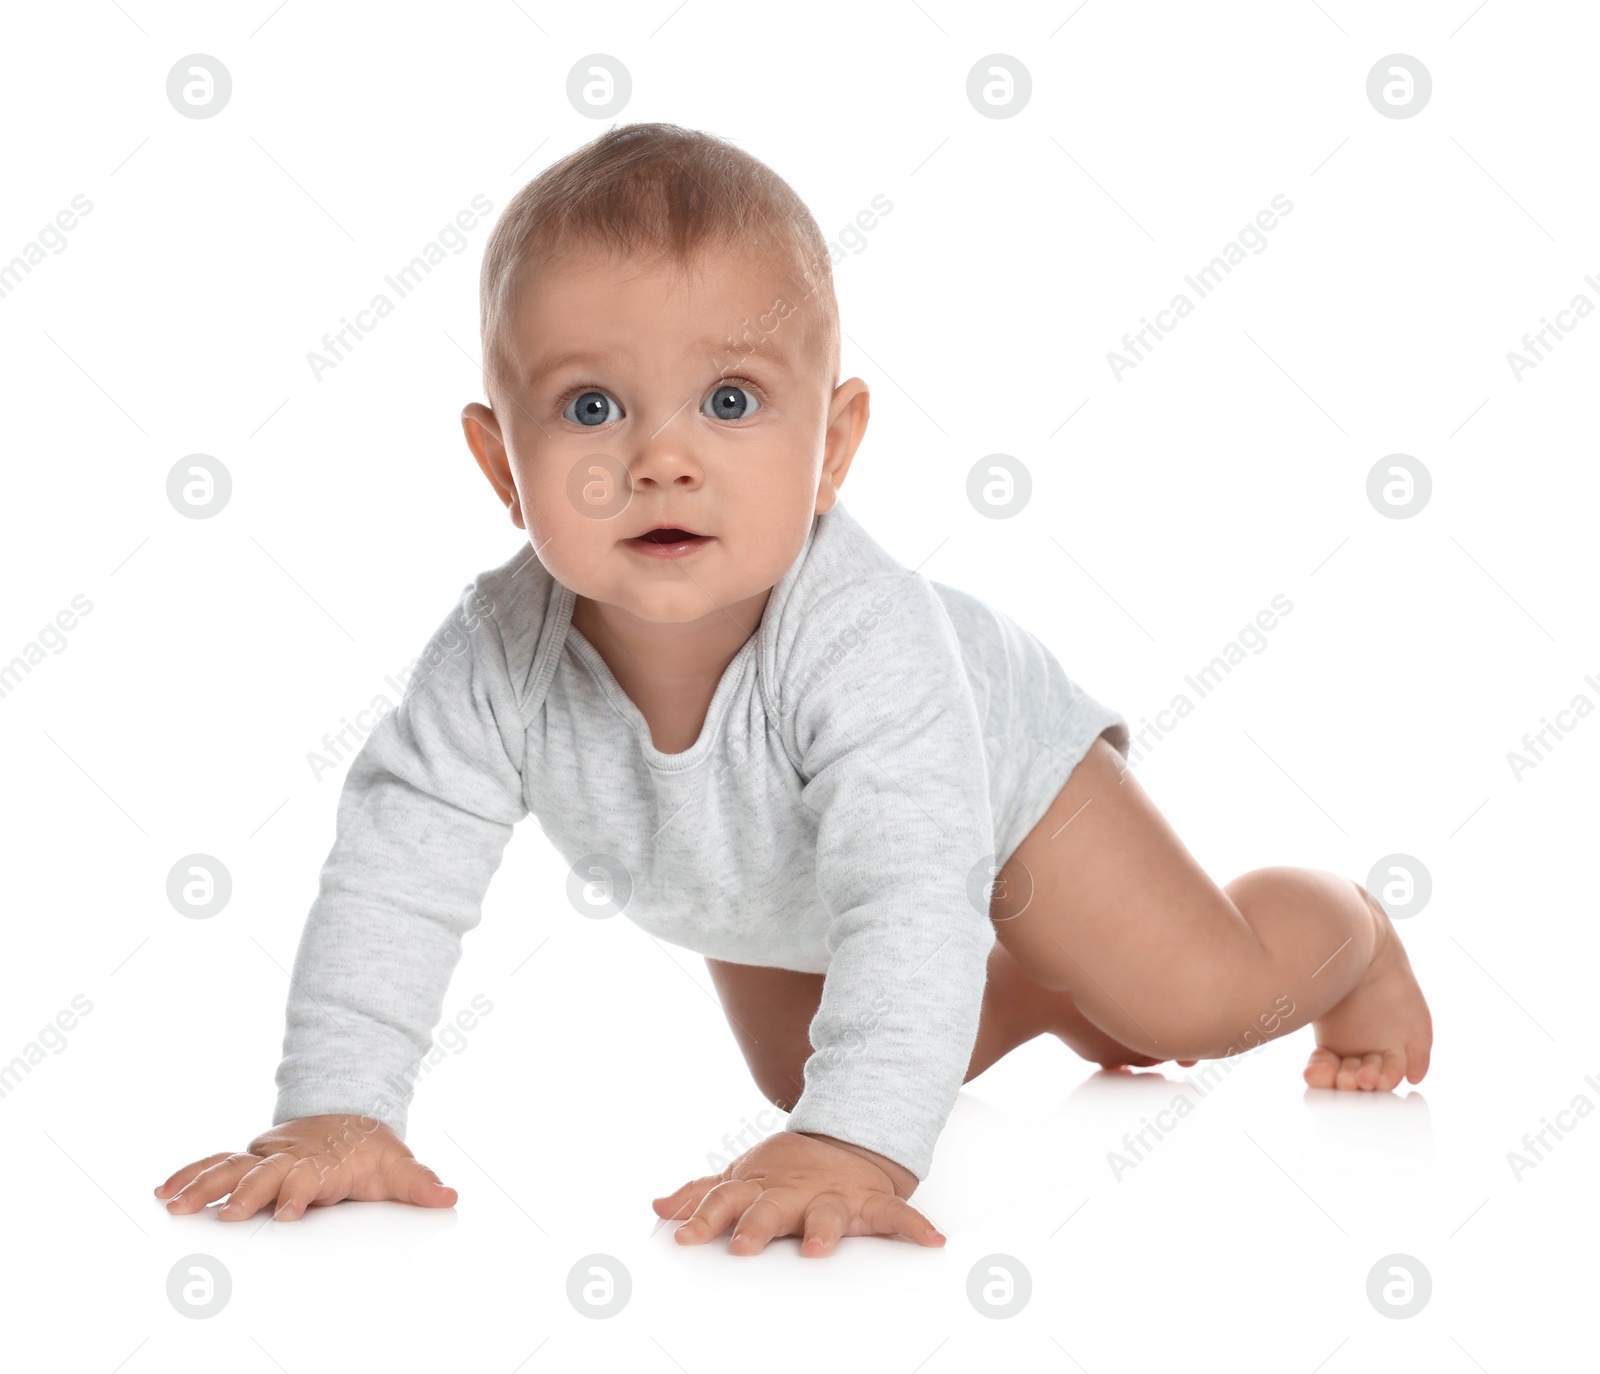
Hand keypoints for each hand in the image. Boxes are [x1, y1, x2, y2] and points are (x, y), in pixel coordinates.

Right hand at [154, 1114, 456, 1221]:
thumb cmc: (368, 1150)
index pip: (310, 1176)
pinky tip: (164, 1191)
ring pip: (231, 1167)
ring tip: (175, 1203)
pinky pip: (214, 1165)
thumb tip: (450, 1196)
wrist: (346, 1117)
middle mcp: (289, 1157)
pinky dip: (190, 1174)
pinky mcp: (248, 1160)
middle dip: (249, 1193)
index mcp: (322, 1162)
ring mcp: (265, 1157)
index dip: (302, 1192)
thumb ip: (418, 1183)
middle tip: (232, 1215)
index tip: (295, 1209)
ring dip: (204, 1184)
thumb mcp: (395, 1165)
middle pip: (265, 1173)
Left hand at [650, 1129, 943, 1256]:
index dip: (704, 1217)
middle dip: (757, 1227)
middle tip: (743, 1246)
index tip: (683, 1237)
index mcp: (760, 1189)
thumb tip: (657, 1207)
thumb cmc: (786, 1171)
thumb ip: (701, 1195)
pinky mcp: (870, 1202)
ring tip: (818, 1248)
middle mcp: (794, 1194)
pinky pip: (895, 1216)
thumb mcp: (741, 1178)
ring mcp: (833, 1197)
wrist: (845, 1140)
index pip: (725, 1201)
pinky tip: (932, 1241)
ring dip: (824, 1230)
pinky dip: (915, 1226)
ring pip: (827, 1214)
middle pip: (771, 1209)